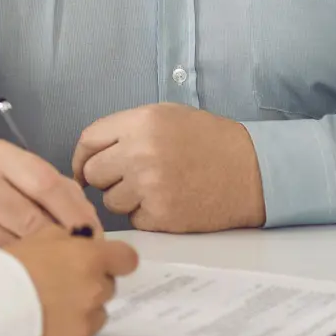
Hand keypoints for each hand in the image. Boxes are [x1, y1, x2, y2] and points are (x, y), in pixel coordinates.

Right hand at [0, 140, 100, 268]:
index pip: (47, 183)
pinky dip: (14, 280)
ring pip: (17, 251)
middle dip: (63, 249)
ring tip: (52, 278)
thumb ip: (57, 193)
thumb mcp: (14, 177)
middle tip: (81, 268)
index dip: (77, 215)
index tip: (95, 240)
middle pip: (34, 222)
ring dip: (41, 269)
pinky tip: (21, 283)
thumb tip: (94, 234)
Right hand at [5, 226, 138, 335]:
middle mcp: (95, 292)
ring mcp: (87, 325)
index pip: (127, 258)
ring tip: (47, 308)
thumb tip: (80, 243)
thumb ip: (66, 240)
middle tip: (58, 284)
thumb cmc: (9, 267)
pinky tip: (41, 327)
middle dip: (89, 284)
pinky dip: (65, 334)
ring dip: (79, 311)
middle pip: (107, 287)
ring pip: (94, 315)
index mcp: (89, 260)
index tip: (104, 261)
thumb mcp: (37, 238)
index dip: (116, 259)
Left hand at [71, 103, 265, 232]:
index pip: (88, 141)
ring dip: (125, 199)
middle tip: (126, 178)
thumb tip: (91, 151)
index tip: (83, 168)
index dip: (81, 157)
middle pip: (93, 173)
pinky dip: (146, 216)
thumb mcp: (165, 115)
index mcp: (139, 123)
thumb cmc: (209, 140)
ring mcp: (150, 187)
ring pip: (111, 201)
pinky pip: (134, 220)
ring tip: (154, 188)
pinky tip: (168, 202)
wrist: (254, 171)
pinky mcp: (163, 216)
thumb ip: (126, 128)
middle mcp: (139, 153)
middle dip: (105, 178)